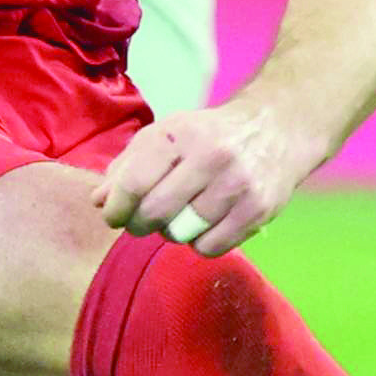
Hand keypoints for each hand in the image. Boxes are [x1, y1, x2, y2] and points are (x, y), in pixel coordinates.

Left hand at [94, 99, 307, 258]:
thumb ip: (127, 165)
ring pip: (182, 233)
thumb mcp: (166, 135)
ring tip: (179, 217)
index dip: (116, 207)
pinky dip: (200, 242)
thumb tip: (98, 201)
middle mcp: (211, 156)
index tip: (112, 215)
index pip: (134, 182)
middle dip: (139, 224)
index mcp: (180, 133)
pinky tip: (205, 224)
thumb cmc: (208, 135)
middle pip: (155, 212)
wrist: (276, 128)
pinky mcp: (258, 209)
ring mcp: (237, 184)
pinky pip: (210, 247)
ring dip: (172, 232)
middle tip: (142, 221)